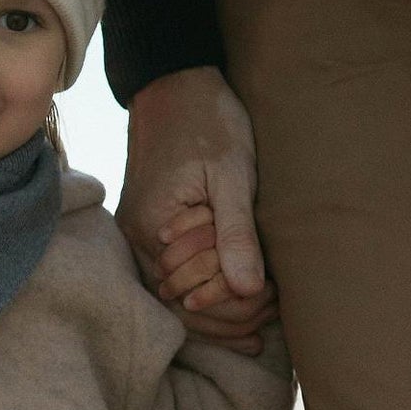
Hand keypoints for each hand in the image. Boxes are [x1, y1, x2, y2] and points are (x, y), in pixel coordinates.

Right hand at [118, 66, 276, 355]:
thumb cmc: (208, 123)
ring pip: (176, 294)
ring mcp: (139, 236)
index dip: (234, 312)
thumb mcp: (232, 176)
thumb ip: (237, 233)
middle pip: (181, 305)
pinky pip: (173, 274)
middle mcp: (138, 240)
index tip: (272, 307)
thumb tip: (249, 290)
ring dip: (216, 310)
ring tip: (257, 324)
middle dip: (227, 319)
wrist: (176, 86)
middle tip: (270, 321)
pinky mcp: (149, 228)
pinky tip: (232, 299)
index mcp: (154, 230)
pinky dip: (202, 289)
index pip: (193, 297)